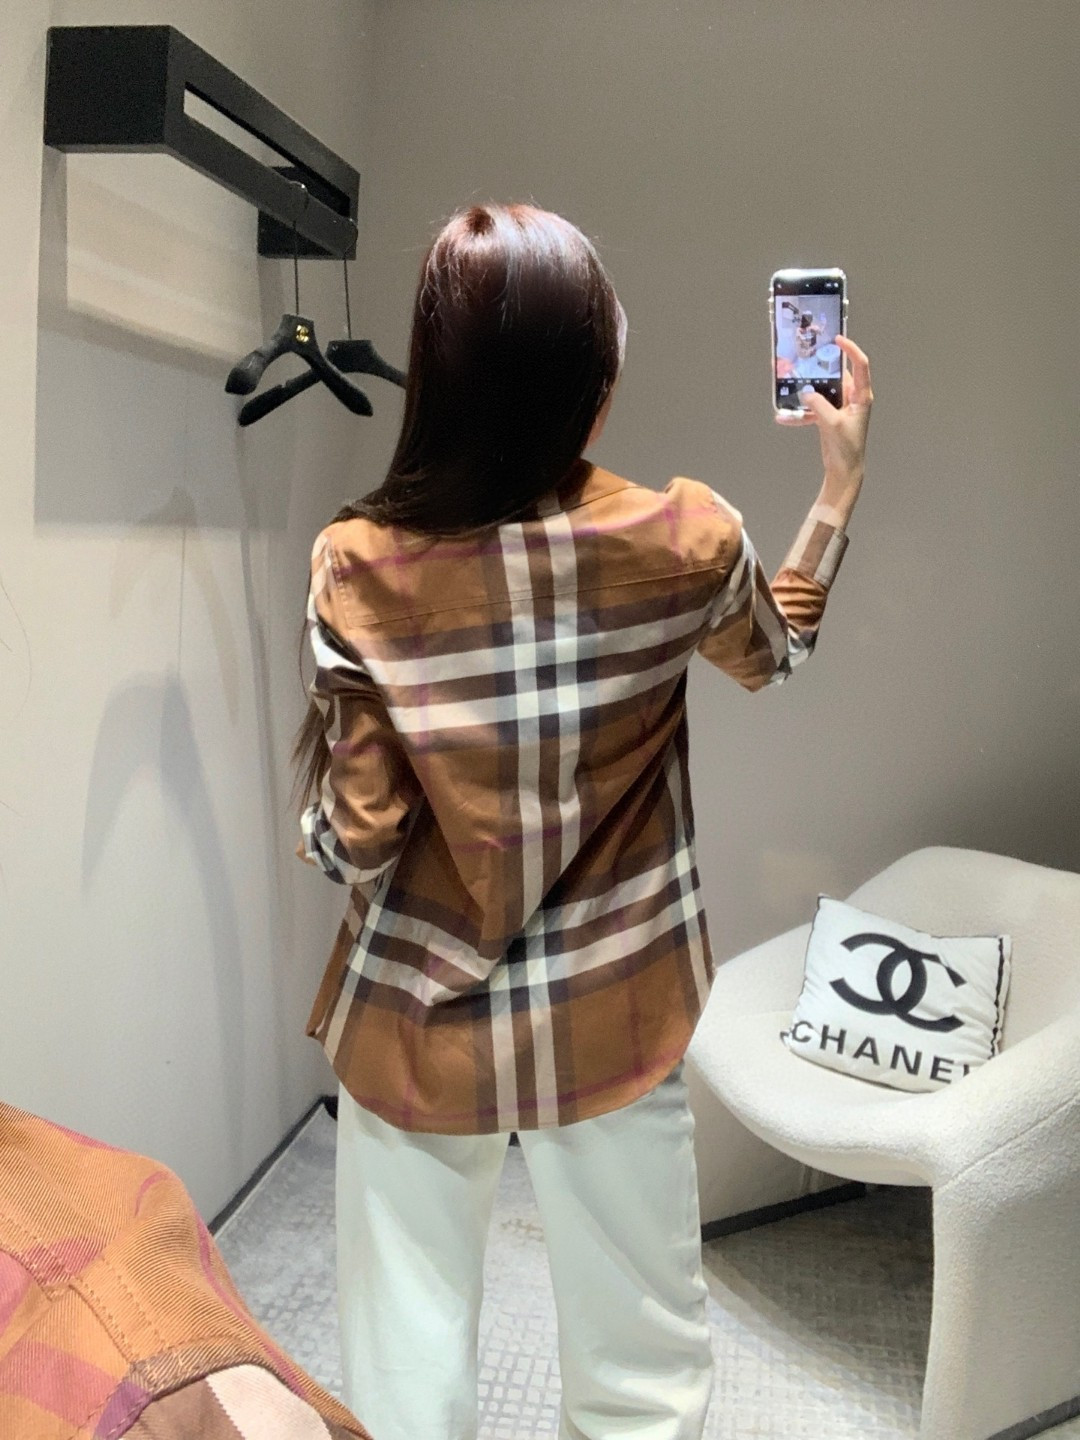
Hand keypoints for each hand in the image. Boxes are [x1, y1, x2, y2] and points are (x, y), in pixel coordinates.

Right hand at [775, 335, 872, 506]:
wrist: (844, 470)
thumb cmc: (847, 447)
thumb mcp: (833, 423)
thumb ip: (819, 405)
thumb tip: (805, 393)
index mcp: (861, 396)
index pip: (860, 365)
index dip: (850, 349)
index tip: (836, 339)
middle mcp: (852, 398)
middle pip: (835, 375)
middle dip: (819, 367)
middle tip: (804, 357)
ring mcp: (839, 407)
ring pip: (821, 390)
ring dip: (805, 389)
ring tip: (789, 381)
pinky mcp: (827, 416)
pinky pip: (812, 408)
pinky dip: (799, 413)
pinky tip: (783, 417)